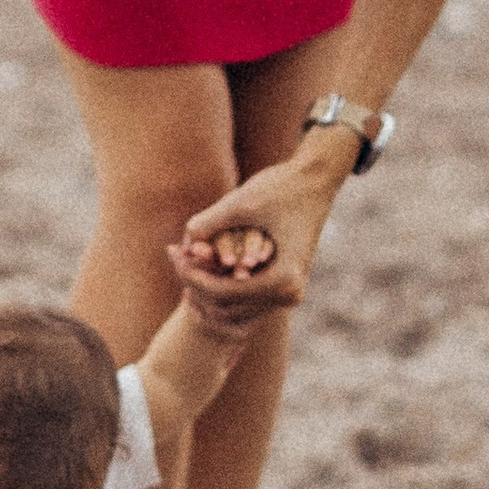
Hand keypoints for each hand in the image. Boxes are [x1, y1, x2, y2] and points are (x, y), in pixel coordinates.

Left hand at [166, 149, 336, 334]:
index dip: (192, 275)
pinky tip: (202, 266)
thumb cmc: (281, 187)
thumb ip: (209, 224)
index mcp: (282, 280)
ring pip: (234, 308)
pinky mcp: (285, 286)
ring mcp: (289, 294)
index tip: (172, 254)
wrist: (316, 180)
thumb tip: (182, 245)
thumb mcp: (242, 203)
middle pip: (226, 306)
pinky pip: (246, 298)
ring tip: (182, 261)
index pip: (222, 292)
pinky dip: (222, 284)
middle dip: (196, 283)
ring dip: (206, 287)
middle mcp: (288, 294)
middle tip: (174, 256)